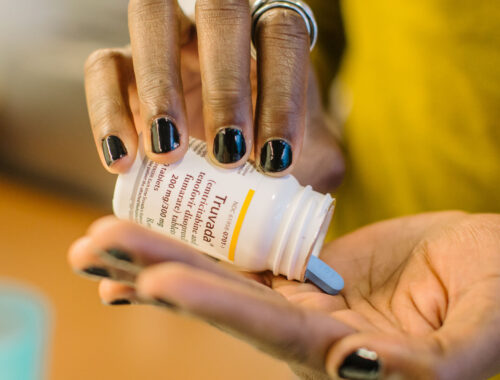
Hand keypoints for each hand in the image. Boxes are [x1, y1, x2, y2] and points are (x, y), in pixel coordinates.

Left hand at [69, 211, 499, 378]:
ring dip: (160, 255)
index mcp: (348, 356)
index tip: (151, 280)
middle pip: (223, 301)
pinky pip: (242, 254)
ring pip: (222, 274)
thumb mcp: (479, 341)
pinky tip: (153, 243)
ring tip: (101, 240)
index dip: (213, 304)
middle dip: (156, 273)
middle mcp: (311, 334)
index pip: (268, 329)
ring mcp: (303, 299)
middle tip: (93, 249)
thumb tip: (367, 372)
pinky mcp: (304, 269)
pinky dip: (197, 246)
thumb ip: (430, 368)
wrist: (494, 270)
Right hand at [84, 0, 343, 182]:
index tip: (275, 162)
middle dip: (225, 87)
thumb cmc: (270, 146)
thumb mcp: (307, 157)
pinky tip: (122, 162)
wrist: (229, 146)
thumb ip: (317, 170)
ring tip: (167, 155)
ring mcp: (168, 38)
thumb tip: (314, 209)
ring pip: (152, 19)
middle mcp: (219, 26)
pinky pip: (103, 67)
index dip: (281, 96)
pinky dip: (107, 111)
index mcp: (269, 39)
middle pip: (220, 12)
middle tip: (228, 154)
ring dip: (160, 88)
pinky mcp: (123, 64)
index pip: (281, 38)